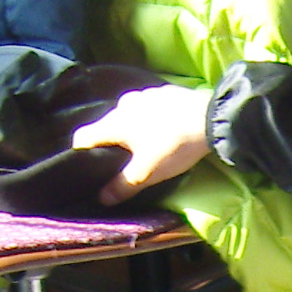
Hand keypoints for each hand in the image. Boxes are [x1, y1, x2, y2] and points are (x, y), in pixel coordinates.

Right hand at [73, 84, 214, 202]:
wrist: (210, 119)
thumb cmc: (173, 147)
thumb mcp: (147, 173)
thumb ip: (122, 186)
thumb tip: (102, 199)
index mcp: (114, 123)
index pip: (83, 137)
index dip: (80, 154)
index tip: (87, 168)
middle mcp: (123, 104)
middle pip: (106, 126)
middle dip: (110, 144)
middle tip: (121, 163)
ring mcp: (143, 95)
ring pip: (128, 115)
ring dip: (132, 130)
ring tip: (144, 147)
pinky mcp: (163, 92)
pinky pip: (147, 108)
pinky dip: (148, 119)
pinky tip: (162, 130)